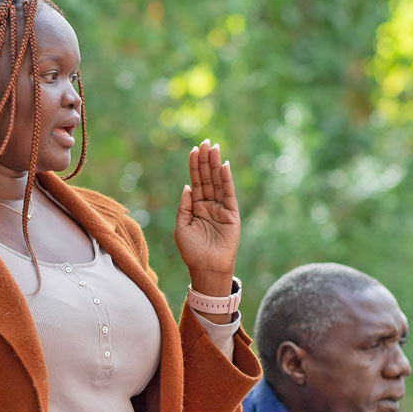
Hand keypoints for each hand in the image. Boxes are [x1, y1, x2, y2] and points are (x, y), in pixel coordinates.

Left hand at [173, 138, 239, 297]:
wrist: (207, 269)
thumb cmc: (192, 252)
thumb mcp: (181, 228)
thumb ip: (184, 207)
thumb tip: (187, 187)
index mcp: (195, 208)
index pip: (195, 182)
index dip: (194, 166)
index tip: (194, 149)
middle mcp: (208, 206)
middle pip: (207, 178)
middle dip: (205, 161)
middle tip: (206, 142)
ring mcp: (221, 209)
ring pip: (217, 183)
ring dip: (215, 165)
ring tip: (214, 148)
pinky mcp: (231, 214)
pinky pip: (228, 194)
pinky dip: (226, 180)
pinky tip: (224, 166)